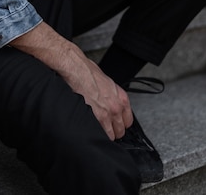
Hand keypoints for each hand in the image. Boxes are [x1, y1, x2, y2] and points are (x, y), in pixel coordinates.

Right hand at [10, 22, 132, 139]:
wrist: (76, 69)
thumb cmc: (87, 71)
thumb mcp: (106, 82)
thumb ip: (111, 96)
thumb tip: (109, 102)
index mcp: (120, 97)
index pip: (128, 121)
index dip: (120, 124)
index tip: (115, 125)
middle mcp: (116, 106)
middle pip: (120, 131)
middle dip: (112, 131)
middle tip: (104, 129)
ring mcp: (107, 114)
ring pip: (111, 136)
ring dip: (103, 134)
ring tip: (96, 130)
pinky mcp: (96, 118)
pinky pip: (100, 135)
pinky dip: (95, 135)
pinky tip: (90, 130)